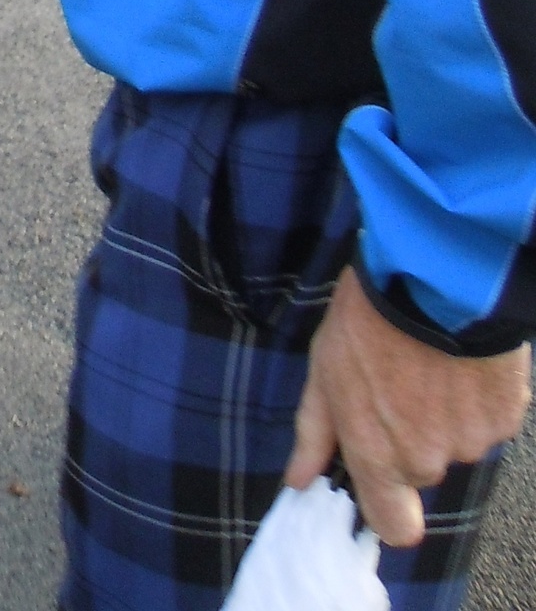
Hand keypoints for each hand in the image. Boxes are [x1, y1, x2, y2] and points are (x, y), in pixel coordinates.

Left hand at [284, 266, 531, 546]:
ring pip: (456, 442)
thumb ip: (314, 432)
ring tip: (429, 363)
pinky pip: (488, 421)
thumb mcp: (323, 369)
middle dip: (411, 437)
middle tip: (399, 384)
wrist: (431, 277)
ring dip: (445, 415)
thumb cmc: (368, 319)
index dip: (389, 508)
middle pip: (422, 470)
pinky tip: (458, 360)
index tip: (382, 480)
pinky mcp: (505, 418)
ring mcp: (471, 442)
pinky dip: (476, 398)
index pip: (394, 527)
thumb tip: (299, 480)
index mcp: (379, 456)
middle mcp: (427, 461)